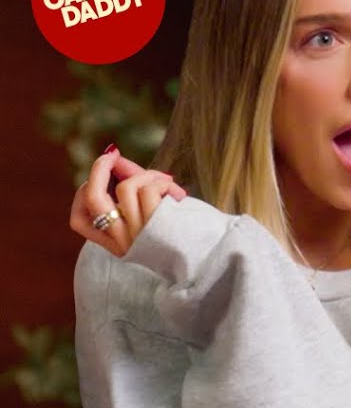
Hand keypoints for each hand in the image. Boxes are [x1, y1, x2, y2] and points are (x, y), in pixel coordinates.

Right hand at [70, 146, 186, 256]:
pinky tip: (176, 193)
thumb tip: (114, 157)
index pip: (80, 221)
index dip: (82, 194)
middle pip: (93, 198)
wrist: (212, 253)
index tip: (99, 175)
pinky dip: (162, 183)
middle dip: (99, 169)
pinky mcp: (154, 226)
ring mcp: (137, 235)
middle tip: (112, 154)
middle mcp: (122, 242)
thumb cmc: (182, 229)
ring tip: (165, 182)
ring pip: (126, 187)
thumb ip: (132, 186)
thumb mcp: (151, 210)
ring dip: (147, 175)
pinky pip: (149, 189)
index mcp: (117, 244)